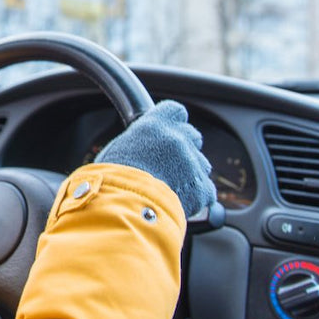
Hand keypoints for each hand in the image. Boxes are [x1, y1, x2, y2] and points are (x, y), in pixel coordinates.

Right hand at [94, 100, 215, 216]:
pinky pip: (206, 190)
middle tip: (170, 164)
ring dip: (191, 174)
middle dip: (186, 148)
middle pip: (193, 136)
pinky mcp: (202, 187)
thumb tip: (140, 148)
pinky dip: (197, 198)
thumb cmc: (113, 181)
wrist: (125, 207)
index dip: (174, 122)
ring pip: (202, 164)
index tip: (169, 132)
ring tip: (171, 188)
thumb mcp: (119, 150)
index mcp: (155, 125)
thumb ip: (139, 142)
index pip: (176, 111)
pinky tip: (179, 202)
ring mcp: (192, 163)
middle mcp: (177, 139)